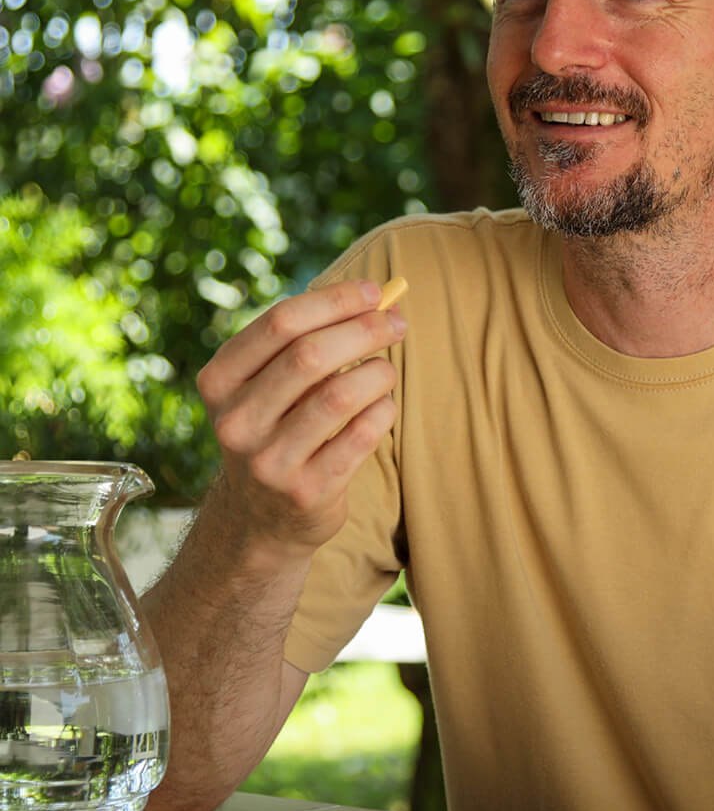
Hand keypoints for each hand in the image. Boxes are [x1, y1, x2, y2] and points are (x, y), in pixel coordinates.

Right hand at [196, 278, 405, 560]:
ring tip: (386, 371)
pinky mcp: (306, 492)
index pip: (281, 322)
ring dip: (377, 372)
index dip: (334, 301)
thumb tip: (380, 298)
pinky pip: (361, 435)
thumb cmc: (278, 426)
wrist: (260, 518)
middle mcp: (236, 421)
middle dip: (364, 330)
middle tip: (397, 323)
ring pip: (339, 396)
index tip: (373, 292)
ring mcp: (268, 461)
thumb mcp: (269, 384)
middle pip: (311, 355)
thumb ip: (309, 339)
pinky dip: (382, 411)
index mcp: (220, 381)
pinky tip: (383, 407)